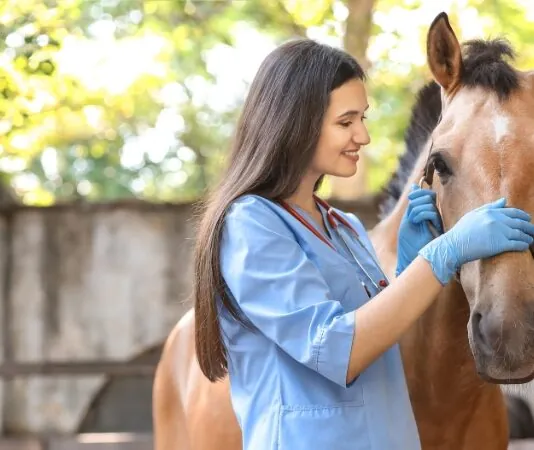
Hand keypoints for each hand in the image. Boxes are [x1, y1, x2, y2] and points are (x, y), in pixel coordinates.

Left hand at [396, 184, 442, 275]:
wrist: (410, 258)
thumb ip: (412, 205)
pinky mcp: (438, 228)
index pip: (428, 195)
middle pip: (429, 196)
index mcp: (427, 214)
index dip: (419, 192)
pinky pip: (431, 212)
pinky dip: (420, 213)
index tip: (410, 198)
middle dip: (417, 199)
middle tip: (410, 213)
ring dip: (416, 209)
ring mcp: (437, 222)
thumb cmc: (409, 242)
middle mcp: (434, 217)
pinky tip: (416, 222)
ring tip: (413, 221)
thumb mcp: (408, 220)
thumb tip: (414, 187)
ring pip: (429, 203)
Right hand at [419, 198, 533, 283]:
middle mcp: (496, 221)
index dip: (523, 216)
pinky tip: (526, 246)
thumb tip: (504, 200)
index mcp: (490, 212)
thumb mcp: (473, 215)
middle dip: (529, 227)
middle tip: (533, 231)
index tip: (528, 220)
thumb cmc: (461, 231)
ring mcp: (499, 232)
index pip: (513, 212)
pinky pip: (517, 244)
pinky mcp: (500, 245)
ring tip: (531, 240)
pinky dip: (524, 245)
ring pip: (521, 234)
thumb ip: (489, 207)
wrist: (454, 245)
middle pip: (520, 223)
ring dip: (528, 237)